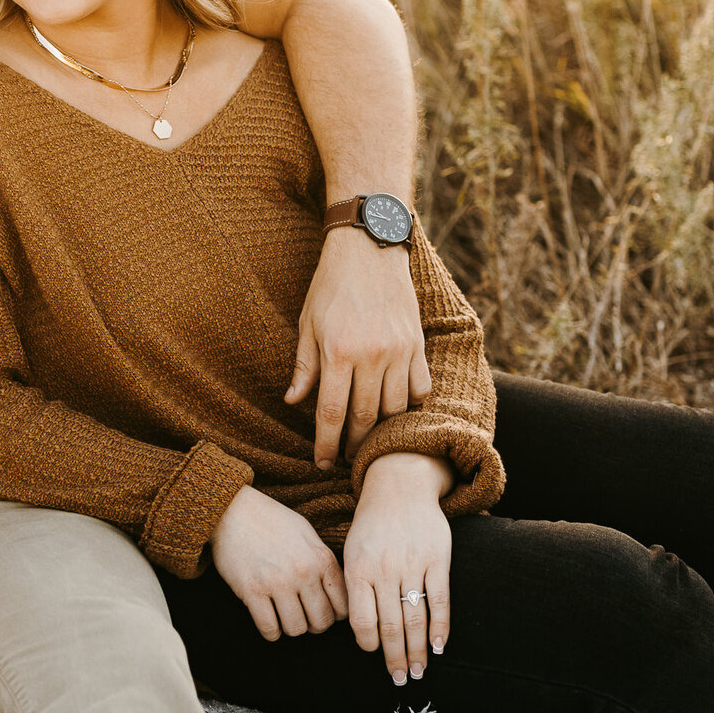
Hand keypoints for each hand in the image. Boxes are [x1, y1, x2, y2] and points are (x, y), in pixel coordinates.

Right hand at [211, 485, 348, 641]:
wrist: (231, 509)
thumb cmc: (270, 520)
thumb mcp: (306, 533)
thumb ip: (322, 561)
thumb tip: (336, 592)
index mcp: (321, 558)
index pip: (343, 606)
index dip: (334, 614)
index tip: (321, 611)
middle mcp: (303, 572)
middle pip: (321, 622)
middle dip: (313, 625)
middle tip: (302, 616)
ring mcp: (277, 582)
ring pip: (296, 629)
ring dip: (290, 627)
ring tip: (283, 615)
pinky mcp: (252, 590)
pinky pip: (269, 629)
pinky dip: (270, 630)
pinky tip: (268, 618)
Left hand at [286, 233, 429, 468]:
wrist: (368, 249)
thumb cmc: (330, 287)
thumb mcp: (307, 324)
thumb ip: (304, 366)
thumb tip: (292, 402)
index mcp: (337, 352)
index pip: (331, 413)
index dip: (325, 444)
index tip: (322, 463)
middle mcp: (371, 356)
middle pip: (365, 417)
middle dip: (354, 444)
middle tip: (345, 456)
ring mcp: (399, 351)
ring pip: (395, 408)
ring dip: (381, 427)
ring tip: (368, 434)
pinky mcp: (418, 344)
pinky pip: (420, 389)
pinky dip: (410, 404)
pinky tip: (395, 406)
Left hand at [341, 451, 451, 684]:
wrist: (399, 486)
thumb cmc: (372, 523)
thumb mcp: (352, 550)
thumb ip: (355, 586)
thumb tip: (361, 629)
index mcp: (358, 569)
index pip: (361, 620)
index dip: (369, 644)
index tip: (375, 656)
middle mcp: (384, 570)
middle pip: (390, 625)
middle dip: (395, 657)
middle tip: (401, 679)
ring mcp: (412, 565)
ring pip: (415, 618)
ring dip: (418, 649)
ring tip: (420, 671)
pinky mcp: (437, 560)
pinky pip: (440, 600)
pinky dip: (440, 626)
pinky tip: (439, 646)